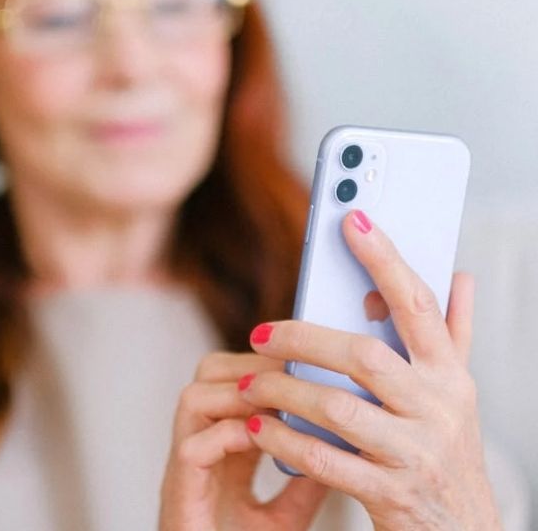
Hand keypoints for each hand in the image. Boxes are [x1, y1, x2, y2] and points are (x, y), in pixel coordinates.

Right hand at [159, 352, 326, 530]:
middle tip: (290, 375)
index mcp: (222, 450)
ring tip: (276, 404)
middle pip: (208, 375)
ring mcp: (187, 468)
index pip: (234, 381)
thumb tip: (343, 446)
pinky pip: (193, 448)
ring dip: (237, 394)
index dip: (265, 365)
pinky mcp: (180, 494)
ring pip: (193, 399)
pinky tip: (258, 439)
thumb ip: (305, 481)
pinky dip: (227, 436)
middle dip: (249, 365)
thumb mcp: (284, 517)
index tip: (304, 363)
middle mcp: (200, 447)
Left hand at [239, 210, 501, 530]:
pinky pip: (324, 460)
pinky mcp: (389, 492)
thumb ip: (453, 333)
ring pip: (338, 408)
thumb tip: (460, 273)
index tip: (351, 217)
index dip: (385, 258)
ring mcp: (415, 452)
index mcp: (450, 374)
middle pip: (364, 355)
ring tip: (248, 382)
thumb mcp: (455, 391)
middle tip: (259, 333)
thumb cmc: (444, 446)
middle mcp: (438, 408)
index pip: (417, 303)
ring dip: (283, 392)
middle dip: (304, 339)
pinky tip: (255, 428)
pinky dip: (283, 441)